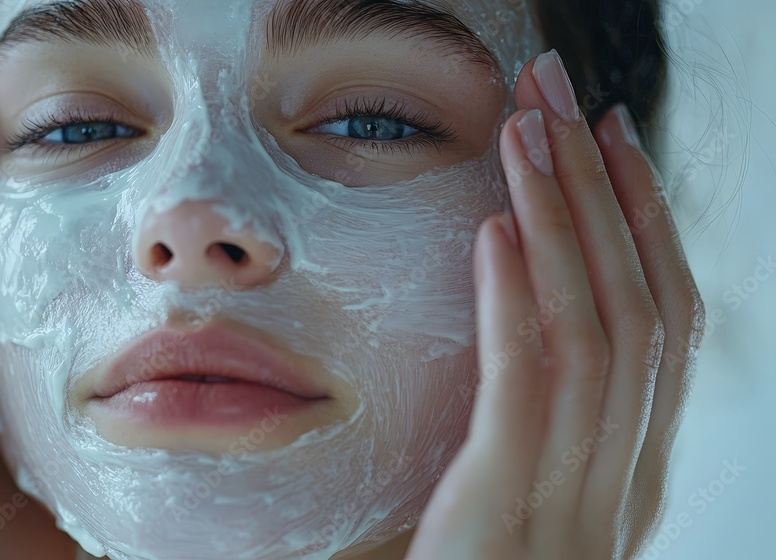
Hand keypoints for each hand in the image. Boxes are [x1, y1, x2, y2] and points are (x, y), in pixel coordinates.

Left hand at [406, 50, 704, 558]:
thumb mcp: (520, 491)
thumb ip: (538, 415)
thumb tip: (517, 295)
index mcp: (631, 471)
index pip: (662, 323)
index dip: (641, 222)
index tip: (606, 139)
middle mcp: (623, 481)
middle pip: (637, 306)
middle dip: (603, 190)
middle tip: (566, 94)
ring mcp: (576, 504)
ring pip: (595, 333)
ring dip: (563, 221)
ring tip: (531, 132)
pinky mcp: (506, 516)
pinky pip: (527, 391)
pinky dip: (517, 303)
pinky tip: (496, 231)